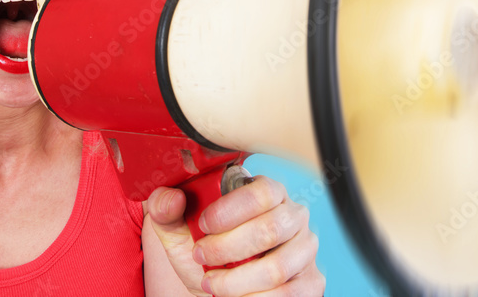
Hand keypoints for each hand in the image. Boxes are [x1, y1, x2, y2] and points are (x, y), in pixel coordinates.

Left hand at [147, 176, 324, 295]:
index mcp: (268, 192)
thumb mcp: (179, 233)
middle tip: (201, 257)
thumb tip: (171, 199)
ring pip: (277, 267)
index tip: (203, 227)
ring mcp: (306, 250)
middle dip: (226, 249)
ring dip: (236, 281)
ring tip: (212, 283)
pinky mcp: (311, 282)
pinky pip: (288, 294)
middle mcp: (294, 216)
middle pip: (269, 229)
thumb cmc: (206, 253)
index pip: (262, 192)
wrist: (220, 290)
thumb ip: (166, 211)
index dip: (230, 211)